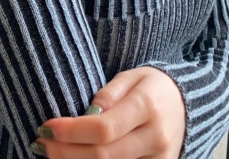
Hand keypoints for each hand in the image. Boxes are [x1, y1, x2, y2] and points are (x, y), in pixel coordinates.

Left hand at [31, 66, 184, 158]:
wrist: (187, 105)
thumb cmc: (152, 87)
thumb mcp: (131, 77)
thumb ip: (109, 94)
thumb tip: (87, 114)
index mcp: (148, 107)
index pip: (104, 128)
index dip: (71, 132)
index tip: (47, 126)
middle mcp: (156, 138)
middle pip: (103, 156)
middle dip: (65, 152)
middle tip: (40, 143)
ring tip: (52, 153)